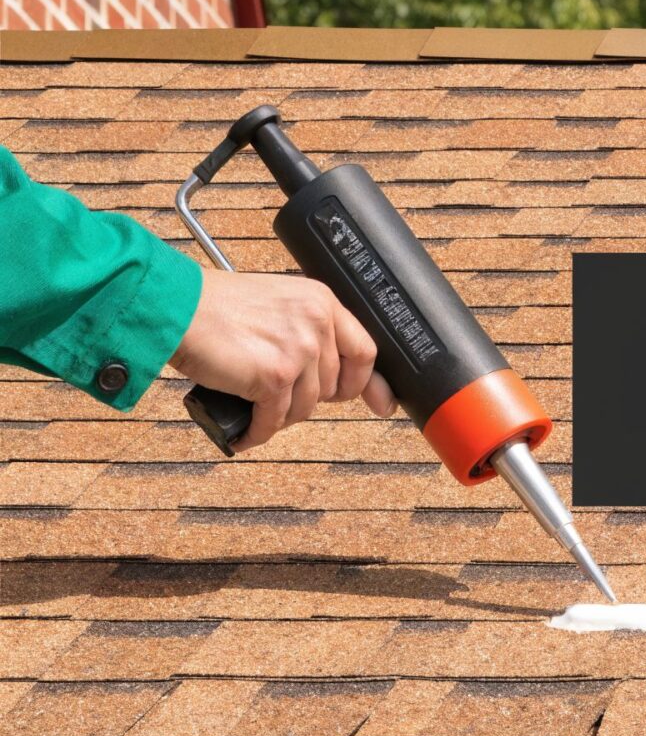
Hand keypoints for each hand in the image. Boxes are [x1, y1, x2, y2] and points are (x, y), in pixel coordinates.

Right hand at [171, 269, 396, 449]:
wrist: (175, 306)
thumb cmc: (215, 307)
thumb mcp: (279, 305)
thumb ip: (309, 332)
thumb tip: (338, 379)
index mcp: (322, 302)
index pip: (365, 351)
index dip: (370, 384)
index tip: (380, 404)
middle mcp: (317, 323)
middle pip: (331, 386)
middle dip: (307, 399)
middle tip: (280, 398)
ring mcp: (298, 350)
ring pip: (305, 407)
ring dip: (280, 416)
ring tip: (257, 409)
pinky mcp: (274, 376)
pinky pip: (274, 420)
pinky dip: (257, 432)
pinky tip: (245, 433)